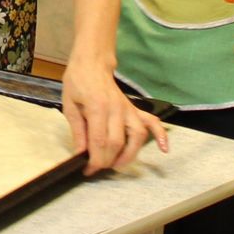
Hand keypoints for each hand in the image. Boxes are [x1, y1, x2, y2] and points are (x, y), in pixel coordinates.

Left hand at [60, 53, 169, 172]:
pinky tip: (164, 148)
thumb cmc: (78, 82)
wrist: (92, 64)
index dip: (95, 159)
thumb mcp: (69, 105)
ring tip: (118, 165)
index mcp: (98, 107)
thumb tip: (80, 154)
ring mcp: (129, 109)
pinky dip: (160, 135)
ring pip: (137, 136)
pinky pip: (152, 122)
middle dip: (108, 161)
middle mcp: (117, 109)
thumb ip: (77, 131)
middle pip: (117, 143)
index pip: (100, 141)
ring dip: (129, 155)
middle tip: (97, 168)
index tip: (88, 170)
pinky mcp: (134, 109)